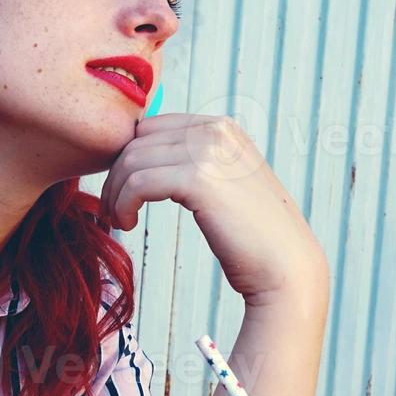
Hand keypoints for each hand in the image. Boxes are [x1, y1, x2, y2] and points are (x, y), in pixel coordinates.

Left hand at [99, 113, 328, 306]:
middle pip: (136, 141)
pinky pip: (138, 183)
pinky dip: (122, 204)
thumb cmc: (249, 235)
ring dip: (115, 193)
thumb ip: (193, 161)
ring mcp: (209, 151)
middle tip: (111, 209)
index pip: (151, 127)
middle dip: (116, 175)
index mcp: (221, 126)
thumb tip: (140, 152)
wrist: (284, 268)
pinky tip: (127, 223)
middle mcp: (216, 130)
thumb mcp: (223, 183)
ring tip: (119, 220)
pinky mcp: (199, 179)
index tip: (122, 190)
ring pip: (131, 162)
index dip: (128, 158)